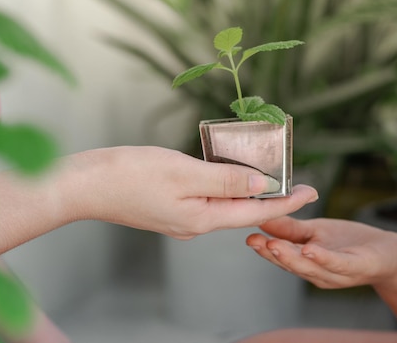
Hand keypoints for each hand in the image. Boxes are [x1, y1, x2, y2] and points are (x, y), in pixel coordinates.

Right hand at [64, 146, 318, 239]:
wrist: (84, 185)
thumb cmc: (129, 175)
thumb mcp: (184, 172)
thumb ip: (226, 180)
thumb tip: (262, 185)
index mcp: (202, 219)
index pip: (255, 211)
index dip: (286, 201)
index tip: (312, 191)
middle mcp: (195, 224)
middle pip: (242, 209)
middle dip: (271, 195)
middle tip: (295, 180)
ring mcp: (181, 217)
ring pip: (225, 203)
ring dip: (247, 189)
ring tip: (270, 174)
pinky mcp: (170, 207)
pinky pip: (207, 197)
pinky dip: (224, 185)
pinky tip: (230, 173)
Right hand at [246, 216, 396, 288]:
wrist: (389, 253)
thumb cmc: (350, 243)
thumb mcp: (316, 231)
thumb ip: (290, 228)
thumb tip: (263, 215)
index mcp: (306, 264)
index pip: (282, 258)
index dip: (263, 250)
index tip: (247, 237)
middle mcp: (319, 273)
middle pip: (292, 265)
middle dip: (272, 254)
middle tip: (255, 242)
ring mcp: (338, 273)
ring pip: (311, 267)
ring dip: (291, 258)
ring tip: (274, 245)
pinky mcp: (358, 267)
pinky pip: (338, 264)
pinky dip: (322, 258)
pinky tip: (310, 250)